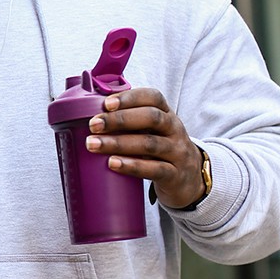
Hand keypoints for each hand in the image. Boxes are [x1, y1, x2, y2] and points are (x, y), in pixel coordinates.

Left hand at [84, 87, 204, 208]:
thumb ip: (130, 122)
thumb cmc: (161, 151)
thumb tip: (89, 113)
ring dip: (119, 143)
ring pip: (149, 144)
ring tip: (93, 145)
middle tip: (93, 125)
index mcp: (167, 114)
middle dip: (120, 119)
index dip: (130, 98)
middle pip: (151, 118)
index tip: (106, 103)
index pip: (153, 97)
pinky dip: (132, 166)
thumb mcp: (152, 132)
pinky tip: (113, 164)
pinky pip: (155, 169)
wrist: (190, 181)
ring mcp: (177, 152)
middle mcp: (174, 130)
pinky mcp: (176, 175)